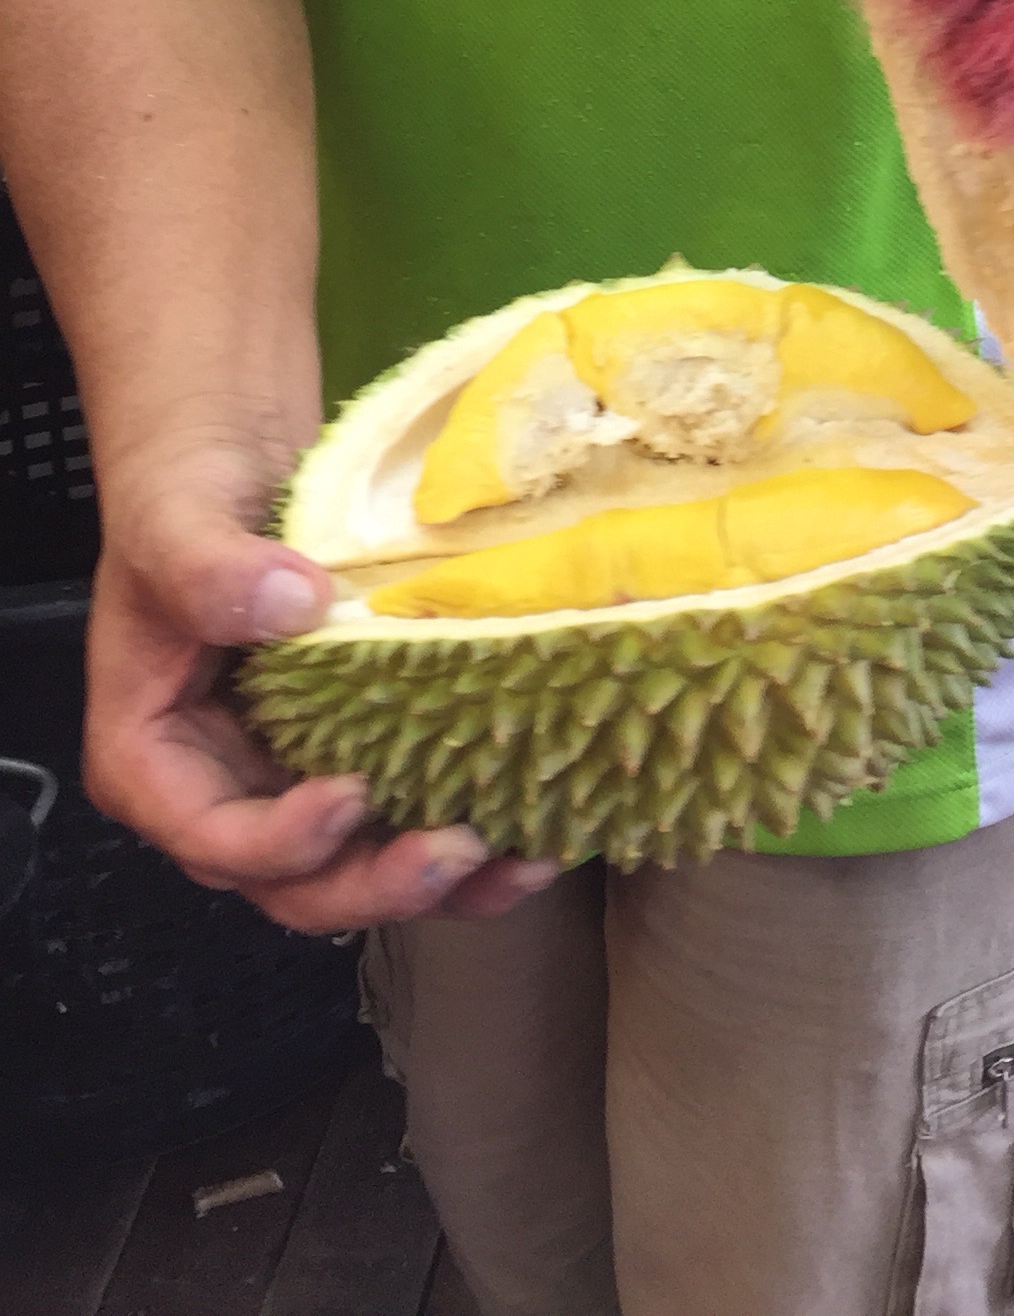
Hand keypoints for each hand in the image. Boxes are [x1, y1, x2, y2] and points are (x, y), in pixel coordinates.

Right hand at [84, 454, 558, 932]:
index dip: (280, 842)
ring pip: (356, 867)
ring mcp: (290, 776)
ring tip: (518, 865)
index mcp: (154, 760)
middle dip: (373, 884)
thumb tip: (292, 602)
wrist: (229, 453)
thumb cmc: (184, 491)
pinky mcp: (355, 747)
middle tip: (456, 850)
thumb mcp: (175, 523)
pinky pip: (402, 811)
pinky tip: (535, 830)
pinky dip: (464, 832)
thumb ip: (210, 571)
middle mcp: (222, 787)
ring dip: (437, 882)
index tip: (352, 793)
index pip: (212, 839)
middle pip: (291, 883)